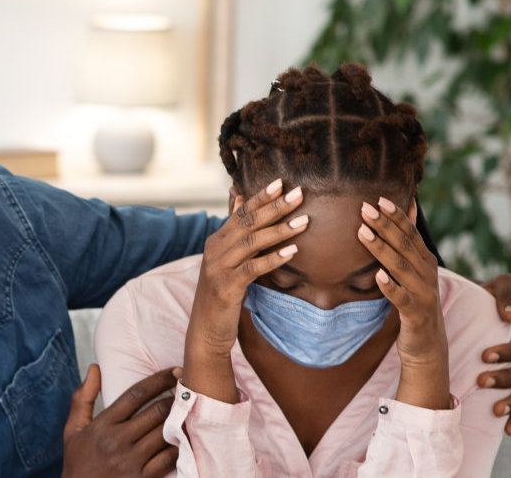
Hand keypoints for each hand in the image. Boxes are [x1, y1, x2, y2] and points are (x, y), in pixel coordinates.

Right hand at [63, 364, 180, 477]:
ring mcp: (130, 461)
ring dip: (181, 421)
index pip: (135, 394)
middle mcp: (117, 441)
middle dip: (176, 398)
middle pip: (156, 412)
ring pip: (165, 434)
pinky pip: (168, 459)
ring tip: (191, 411)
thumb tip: (94, 367)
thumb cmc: (77, 462)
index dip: (158, 380)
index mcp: (102, 425)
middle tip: (188, 389)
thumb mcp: (73, 430)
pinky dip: (179, 448)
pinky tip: (185, 439)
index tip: (174, 371)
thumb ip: (83, 398)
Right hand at [183, 178, 305, 401]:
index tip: (281, 182)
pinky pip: (252, 268)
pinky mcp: (226, 287)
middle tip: (299, 193)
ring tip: (304, 221)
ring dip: (279, 230)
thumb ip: (234, 231)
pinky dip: (273, 258)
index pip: (240, 212)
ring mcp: (218, 268)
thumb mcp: (226, 260)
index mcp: (216, 240)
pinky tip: (292, 251)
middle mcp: (214, 249)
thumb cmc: (221, 293)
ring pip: (252, 242)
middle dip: (275, 207)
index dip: (260, 196)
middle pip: (248, 222)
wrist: (206, 329)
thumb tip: (238, 196)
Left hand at [359, 196, 452, 409]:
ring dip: (382, 250)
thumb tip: (409, 206)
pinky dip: (390, 286)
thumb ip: (409, 242)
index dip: (395, 216)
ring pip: (401, 267)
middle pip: (404, 245)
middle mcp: (428, 273)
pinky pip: (402, 298)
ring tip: (363, 233)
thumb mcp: (413, 270)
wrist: (427, 345)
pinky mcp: (416, 313)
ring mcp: (424, 293)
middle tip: (364, 208)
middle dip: (385, 225)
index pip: (410, 233)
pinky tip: (378, 276)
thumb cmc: (415, 302)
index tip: (377, 199)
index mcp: (425, 261)